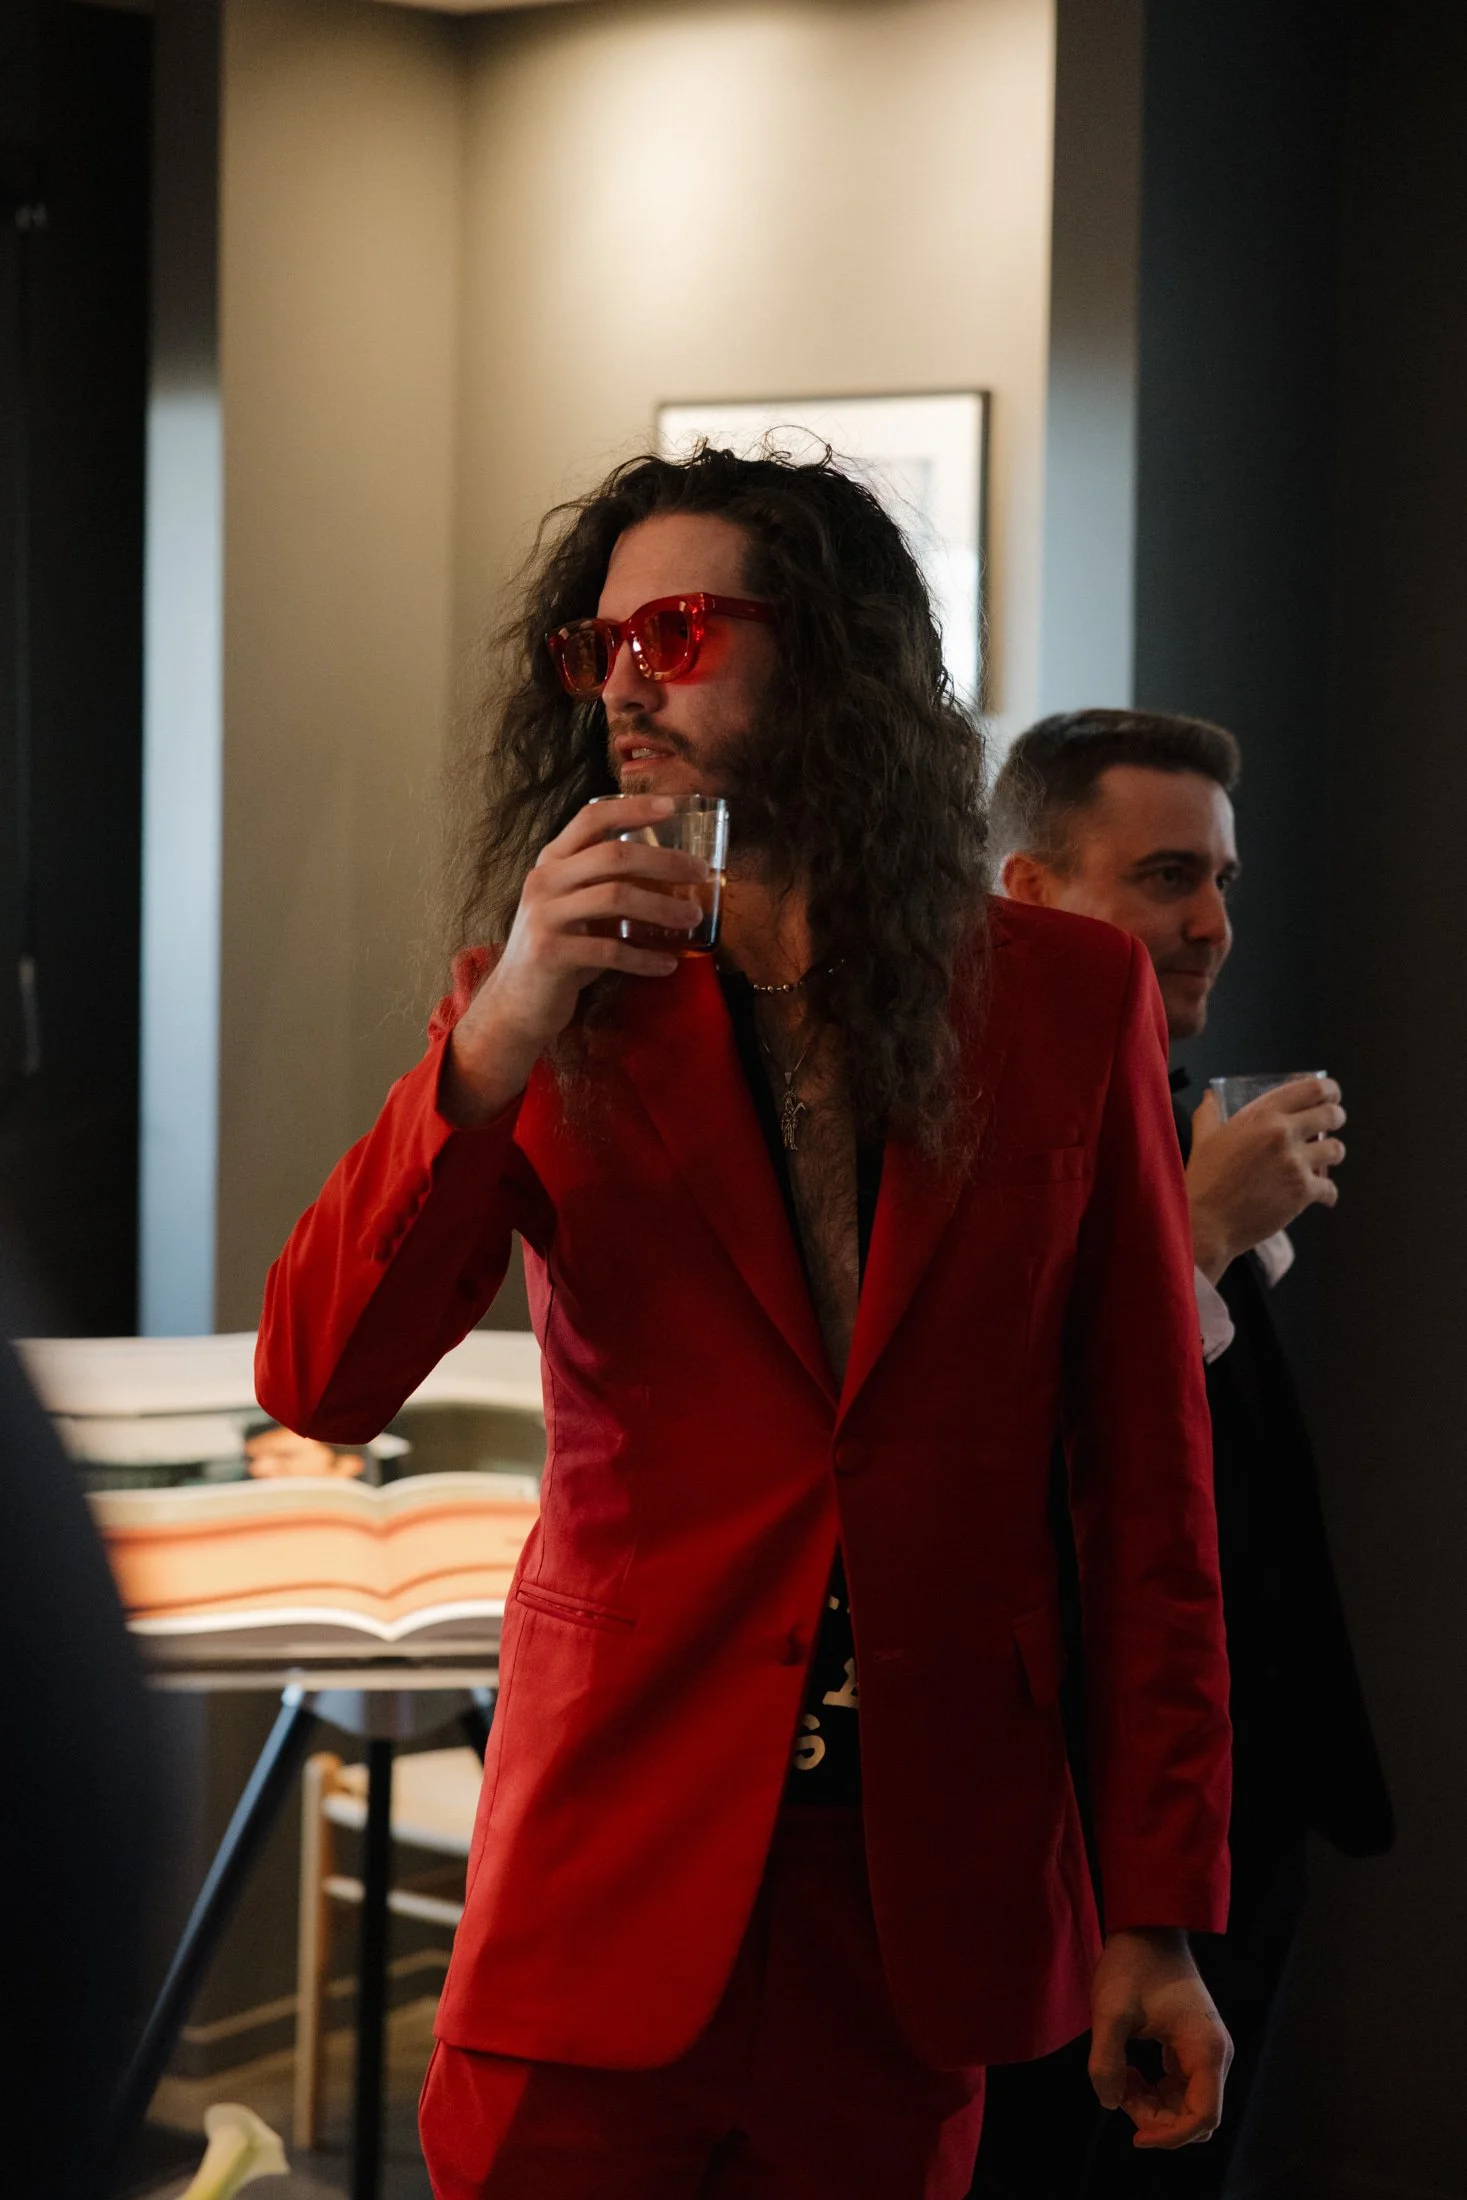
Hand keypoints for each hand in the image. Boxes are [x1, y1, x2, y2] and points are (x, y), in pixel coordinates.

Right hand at [443, 795, 706, 1124]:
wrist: (517, 1001)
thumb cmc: (561, 949)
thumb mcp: (578, 908)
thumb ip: (610, 885)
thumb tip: (675, 878)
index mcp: (552, 861)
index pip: (592, 818)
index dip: (632, 808)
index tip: (672, 806)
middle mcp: (544, 880)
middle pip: (613, 855)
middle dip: (664, 861)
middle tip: (701, 872)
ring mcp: (545, 915)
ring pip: (615, 897)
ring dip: (662, 908)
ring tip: (693, 919)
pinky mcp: (550, 952)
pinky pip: (610, 950)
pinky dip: (645, 958)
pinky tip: (668, 964)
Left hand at [1089, 1928, 1232, 2149]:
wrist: (1147, 1925)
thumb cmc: (1132, 1964)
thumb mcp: (1110, 2012)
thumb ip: (1107, 2062)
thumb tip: (1110, 2103)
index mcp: (1205, 2050)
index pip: (1203, 2118)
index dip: (1170, 2137)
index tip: (1134, 2136)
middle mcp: (1215, 2054)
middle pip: (1195, 2114)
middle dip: (1156, 2118)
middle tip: (1119, 2091)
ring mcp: (1206, 2048)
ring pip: (1187, 2102)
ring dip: (1153, 2104)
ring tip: (1119, 2077)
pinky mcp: (1193, 2043)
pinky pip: (1180, 2085)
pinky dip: (1155, 2089)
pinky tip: (1128, 2071)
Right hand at [1187, 1076, 1345, 1283]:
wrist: (1206, 1221)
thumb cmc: (1203, 1180)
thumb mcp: (1204, 1138)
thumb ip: (1210, 1113)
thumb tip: (1210, 1096)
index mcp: (1261, 1115)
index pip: (1311, 1088)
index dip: (1328, 1090)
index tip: (1330, 1095)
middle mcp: (1282, 1134)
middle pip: (1332, 1115)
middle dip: (1336, 1118)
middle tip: (1331, 1125)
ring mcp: (1295, 1163)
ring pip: (1336, 1149)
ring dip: (1331, 1154)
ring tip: (1321, 1160)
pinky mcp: (1303, 1192)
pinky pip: (1330, 1187)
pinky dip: (1328, 1193)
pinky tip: (1320, 1195)